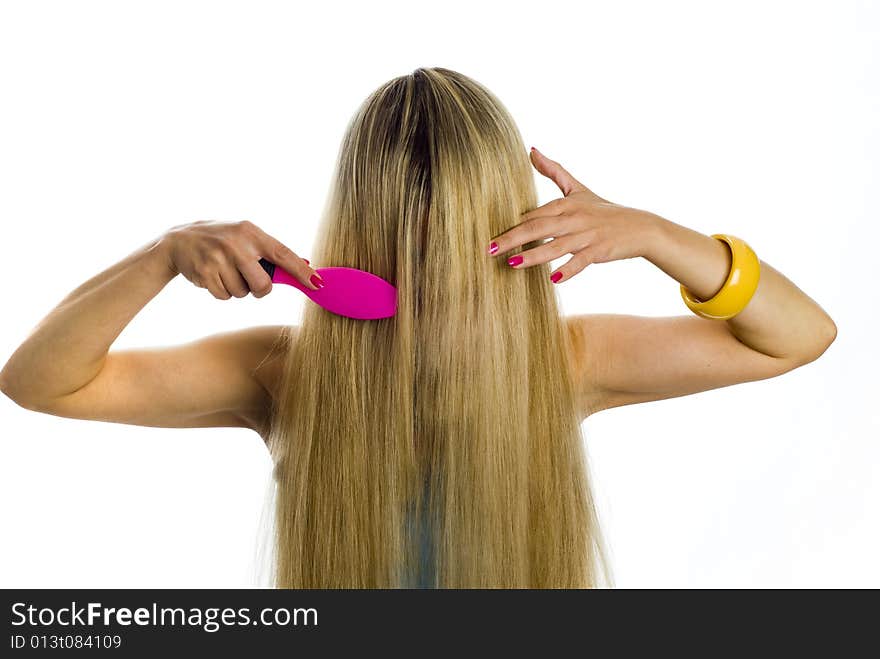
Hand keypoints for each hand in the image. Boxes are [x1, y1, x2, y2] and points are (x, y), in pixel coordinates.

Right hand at [160, 220, 322, 297]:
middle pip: (263, 285)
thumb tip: (307, 266)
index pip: (283, 254)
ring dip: (237, 289)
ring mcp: (219, 259)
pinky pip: (225, 297)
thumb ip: (271, 252)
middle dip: (259, 289)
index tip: (317, 283)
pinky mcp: (205, 274)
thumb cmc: (222, 240)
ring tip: (225, 271)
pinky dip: (222, 292)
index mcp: (251, 232)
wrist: (179, 240)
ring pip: (243, 293)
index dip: (301, 271)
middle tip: (248, 279)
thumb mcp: (245, 237)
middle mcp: (236, 244)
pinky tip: (213, 276)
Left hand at [488, 147, 656, 282]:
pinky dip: (567, 270)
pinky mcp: (598, 250)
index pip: (532, 214)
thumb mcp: (578, 188)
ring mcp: (586, 235)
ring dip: (534, 256)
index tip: (488, 232)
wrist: (639, 227)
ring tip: (512, 264)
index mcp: (565, 204)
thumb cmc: (604, 210)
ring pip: (555, 245)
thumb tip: (531, 150)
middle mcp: (573, 218)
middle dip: (512, 238)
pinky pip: (580, 261)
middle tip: (489, 249)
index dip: (510, 224)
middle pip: (537, 227)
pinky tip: (553, 280)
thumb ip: (553, 171)